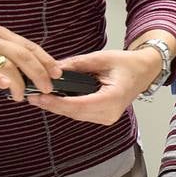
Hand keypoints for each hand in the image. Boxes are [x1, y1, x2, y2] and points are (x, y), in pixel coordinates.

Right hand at [0, 20, 60, 101]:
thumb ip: (0, 52)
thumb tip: (22, 70)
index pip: (29, 46)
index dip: (46, 60)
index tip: (58, 73)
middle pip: (24, 55)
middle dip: (40, 73)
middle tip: (48, 88)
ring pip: (7, 64)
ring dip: (20, 83)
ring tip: (23, 96)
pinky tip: (6, 87)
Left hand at [27, 47, 161, 124]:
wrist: (144, 71)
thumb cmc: (128, 64)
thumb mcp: (102, 58)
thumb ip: (78, 64)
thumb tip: (54, 68)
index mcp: (113, 99)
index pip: (78, 105)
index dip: (56, 102)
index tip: (39, 97)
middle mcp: (110, 113)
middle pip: (73, 112)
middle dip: (52, 105)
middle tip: (32, 96)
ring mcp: (107, 118)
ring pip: (75, 115)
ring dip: (57, 107)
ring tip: (38, 97)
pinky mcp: (102, 117)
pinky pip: (80, 114)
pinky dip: (66, 107)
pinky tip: (53, 99)